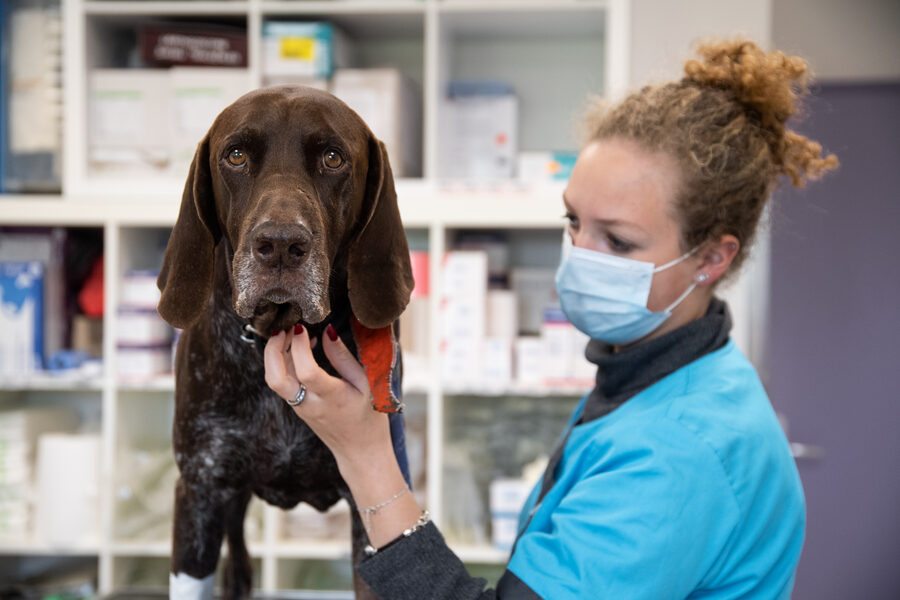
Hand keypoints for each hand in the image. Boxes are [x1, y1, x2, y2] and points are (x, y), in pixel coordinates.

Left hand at [263, 325, 392, 469]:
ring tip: (293, 335)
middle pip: (275, 378)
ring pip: (274, 380)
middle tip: (284, 328)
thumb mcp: (366, 383)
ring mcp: (300, 408)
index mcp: (332, 398)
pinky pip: (282, 383)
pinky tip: (300, 351)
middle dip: (272, 350)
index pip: (306, 371)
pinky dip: (284, 363)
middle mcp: (310, 404)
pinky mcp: (297, 408)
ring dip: (276, 354)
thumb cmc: (369, 416)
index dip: (300, 346)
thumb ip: (343, 357)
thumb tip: (326, 332)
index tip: (303, 327)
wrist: (361, 451)